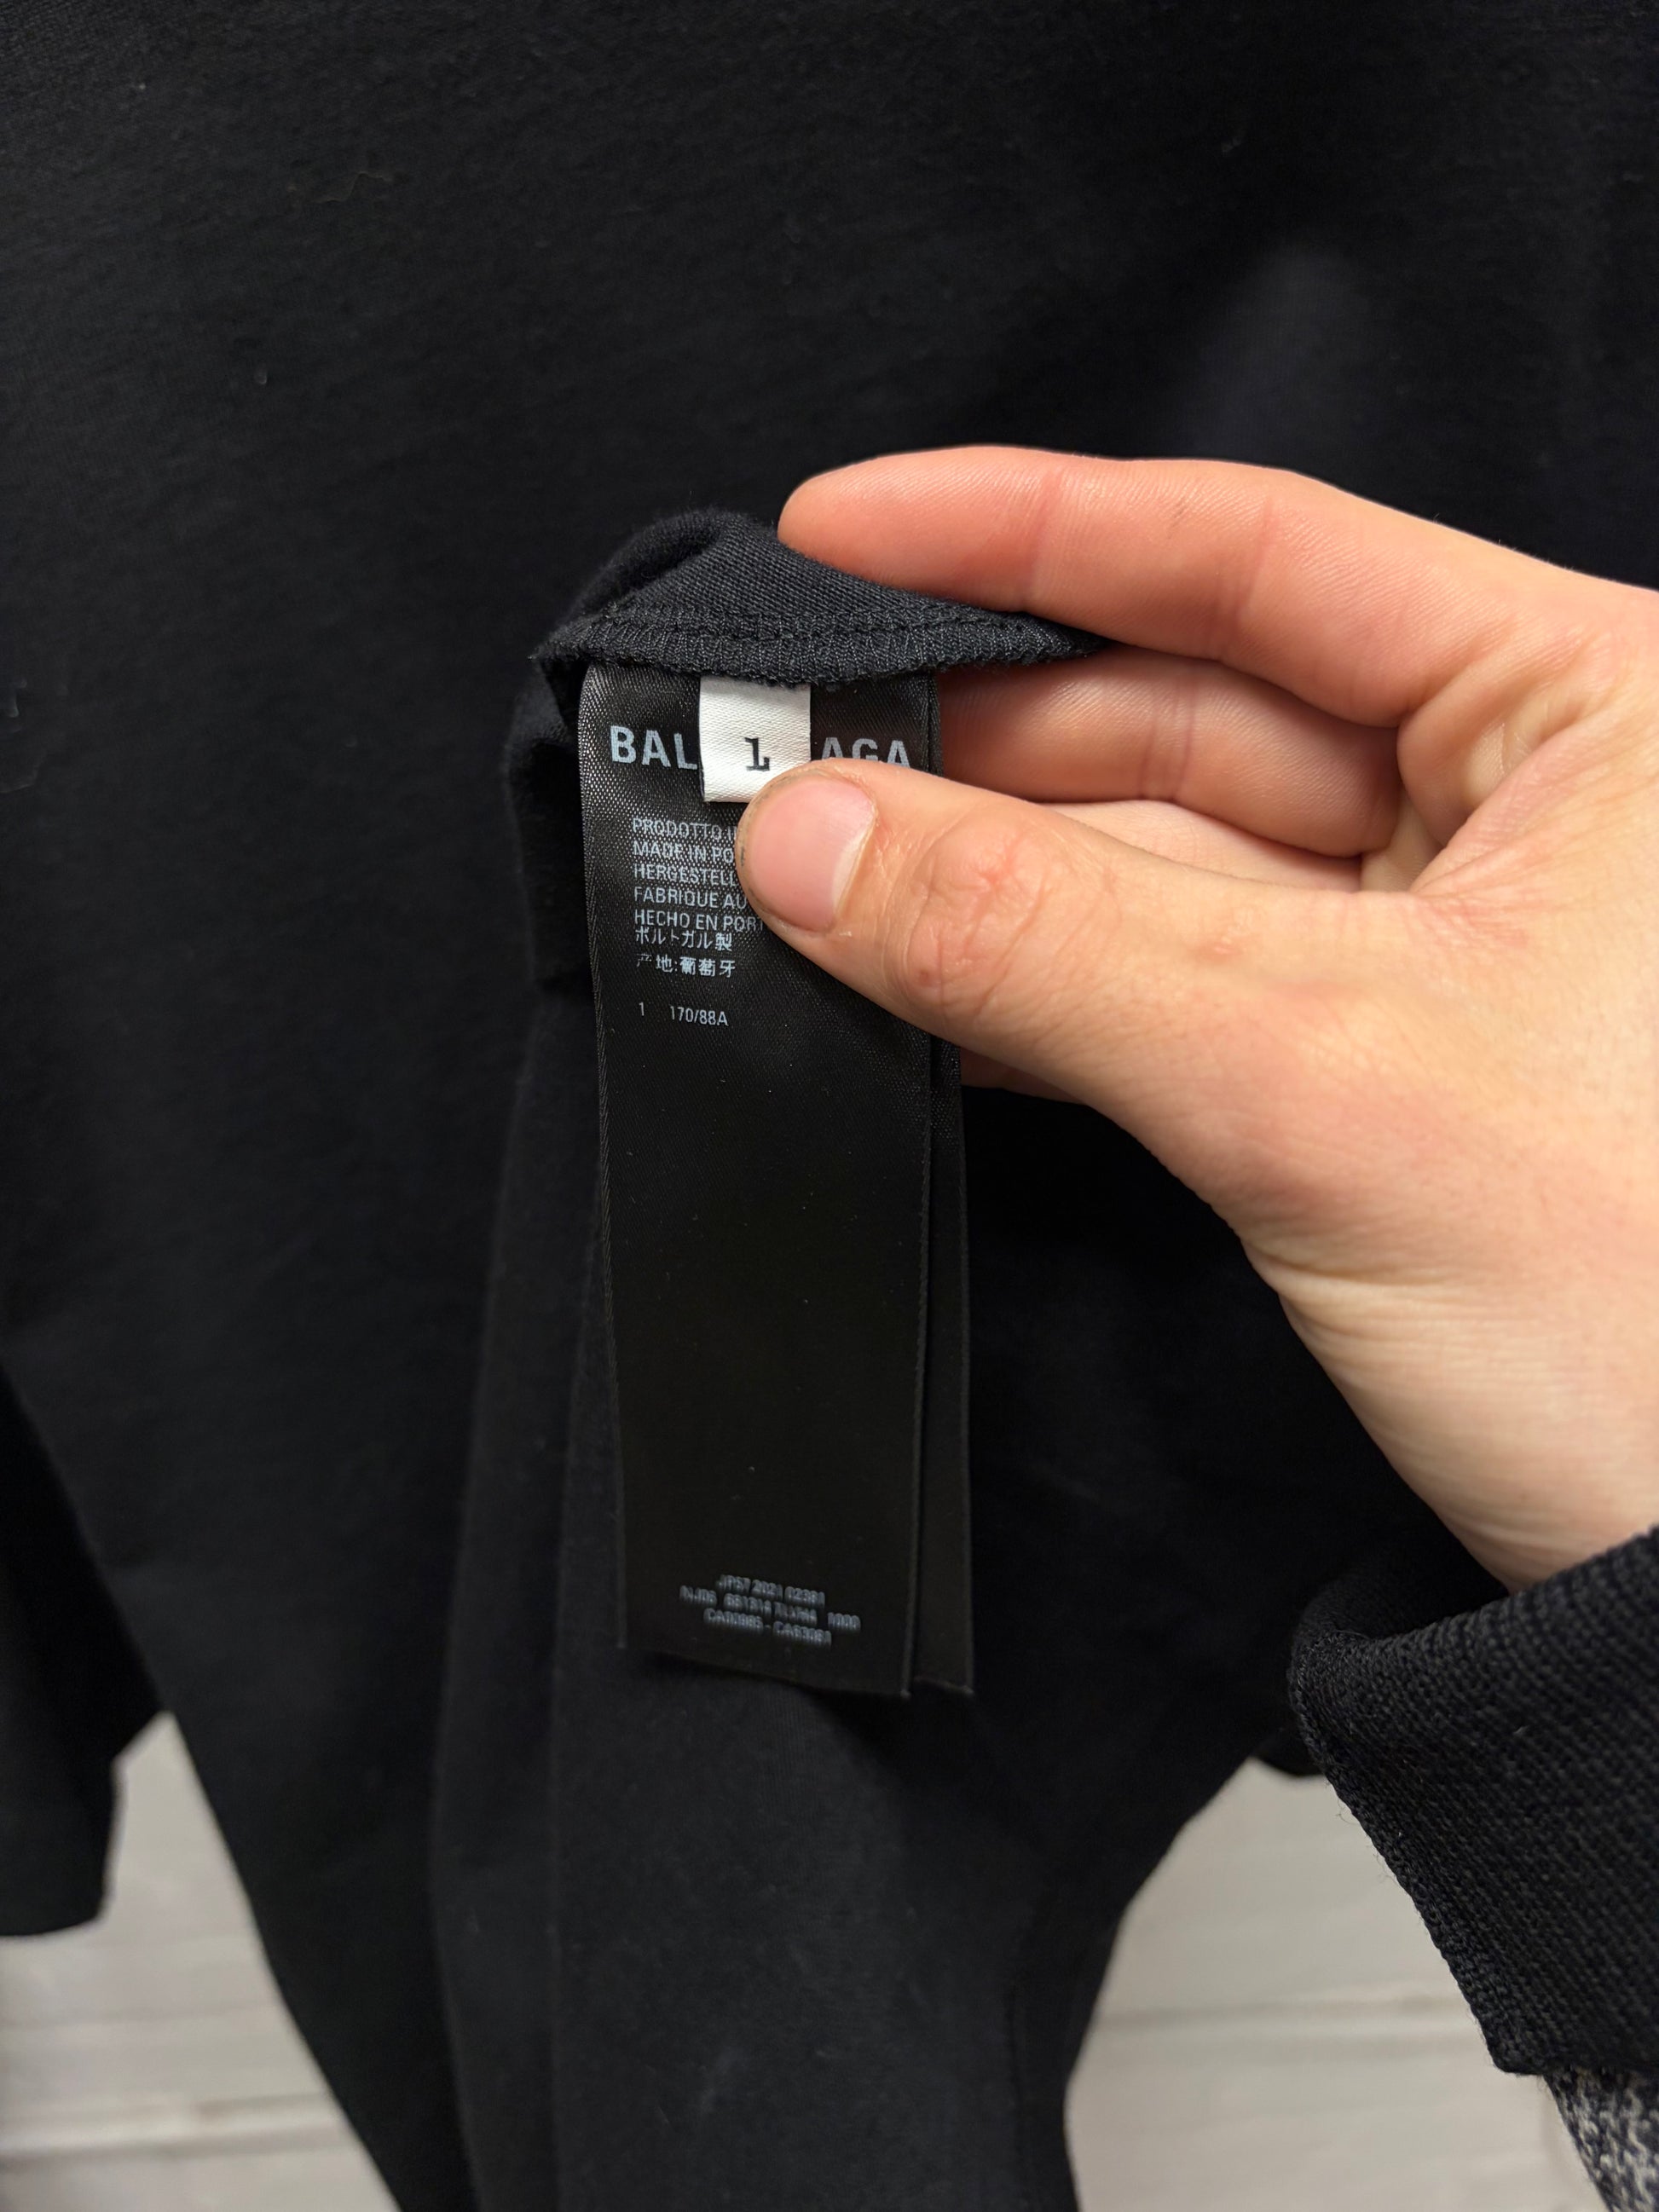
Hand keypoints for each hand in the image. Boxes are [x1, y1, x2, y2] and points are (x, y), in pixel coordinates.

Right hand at [734, 447, 1658, 1591]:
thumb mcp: (1317, 1080)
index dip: (1025, 532)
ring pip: (1173, 857)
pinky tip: (918, 988)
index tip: (837, 535)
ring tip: (814, 872)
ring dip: (989, 874)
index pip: (1258, 559)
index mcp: (1589, 707)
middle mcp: (1531, 798)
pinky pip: (1185, 983)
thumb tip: (803, 836)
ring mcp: (1453, 939)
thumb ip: (1041, 940)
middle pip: (1193, 707)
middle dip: (977, 736)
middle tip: (781, 747)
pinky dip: (1049, 987)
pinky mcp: (1389, 1066)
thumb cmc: (1653, 1317)